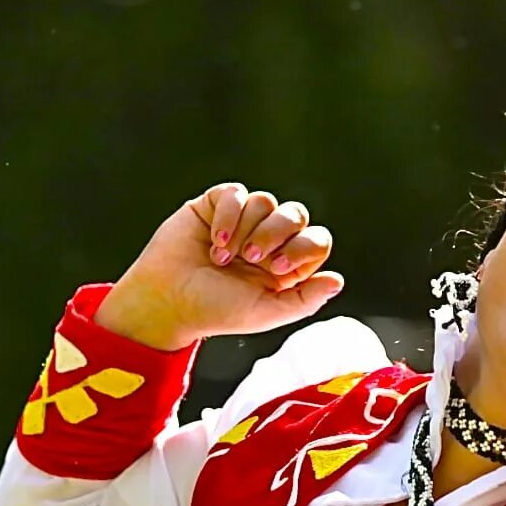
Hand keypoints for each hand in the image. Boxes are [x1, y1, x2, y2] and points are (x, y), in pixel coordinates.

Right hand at [93, 183, 343, 351]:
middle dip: (277, 233)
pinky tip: (214, 240)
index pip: (315, 241)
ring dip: (247, 229)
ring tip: (225, 257)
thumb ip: (304, 300)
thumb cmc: (215, 311)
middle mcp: (267, 240)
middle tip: (252, 259)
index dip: (304, 248)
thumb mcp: (266, 312)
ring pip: (266, 201)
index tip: (279, 270)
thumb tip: (337, 280)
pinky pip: (237, 193)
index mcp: (284, 266)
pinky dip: (228, 215)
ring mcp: (241, 220)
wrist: (168, 301)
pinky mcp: (215, 204)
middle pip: (295, 214)